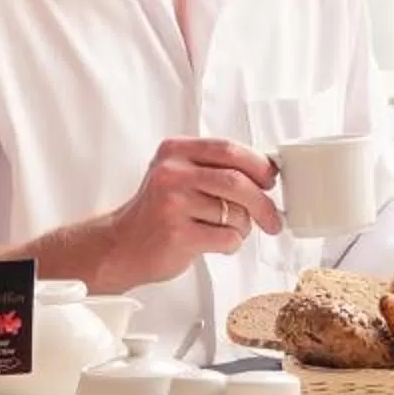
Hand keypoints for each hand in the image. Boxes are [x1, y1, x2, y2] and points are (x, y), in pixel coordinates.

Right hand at [89, 139, 283, 288]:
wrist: (121, 245)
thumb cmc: (157, 211)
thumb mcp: (177, 175)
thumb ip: (213, 168)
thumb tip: (267, 172)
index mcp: (174, 151)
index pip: (229, 149)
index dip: (258, 165)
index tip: (271, 180)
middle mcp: (171, 173)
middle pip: (237, 182)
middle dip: (263, 203)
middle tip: (273, 219)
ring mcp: (172, 204)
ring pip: (235, 213)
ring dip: (243, 228)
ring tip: (228, 230)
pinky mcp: (178, 234)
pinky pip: (227, 238)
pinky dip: (231, 244)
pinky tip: (215, 243)